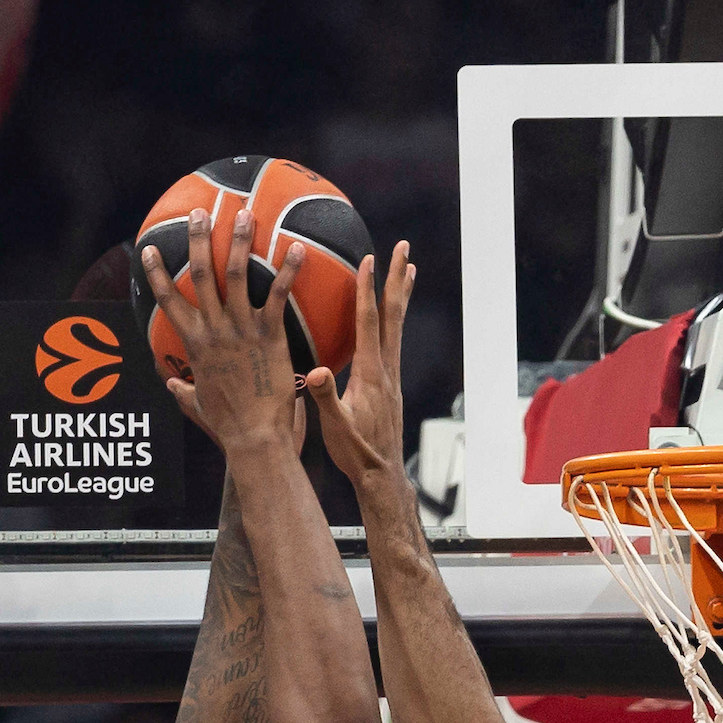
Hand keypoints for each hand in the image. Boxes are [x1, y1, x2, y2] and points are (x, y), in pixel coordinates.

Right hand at [141, 207, 306, 454]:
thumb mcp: (198, 405)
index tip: (148, 248)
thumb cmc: (228, 425)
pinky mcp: (270, 336)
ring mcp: (241, 330)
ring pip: (235, 275)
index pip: (167, 300)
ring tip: (245, 214)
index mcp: (194, 344)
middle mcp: (214, 330)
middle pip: (199, 274)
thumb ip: (183, 391)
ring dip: (238, 241)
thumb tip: (170, 384)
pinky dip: (287, 269)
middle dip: (197, 240)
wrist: (255, 438)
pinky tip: (296, 248)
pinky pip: (277, 294)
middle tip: (199, 212)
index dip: (156, 273)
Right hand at [304, 240, 413, 483]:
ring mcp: (392, 375)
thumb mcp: (335, 426)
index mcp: (370, 374)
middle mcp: (386, 369)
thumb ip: (325, 398)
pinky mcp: (391, 383)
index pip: (369, 324)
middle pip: (392, 314)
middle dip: (396, 279)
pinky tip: (392, 314)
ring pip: (398, 325)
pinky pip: (394, 340)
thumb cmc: (355, 452)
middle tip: (403, 247)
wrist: (381, 474)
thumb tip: (315, 372)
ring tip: (408, 269)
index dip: (367, 291)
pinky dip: (395, 318)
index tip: (369, 260)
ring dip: (401, 294)